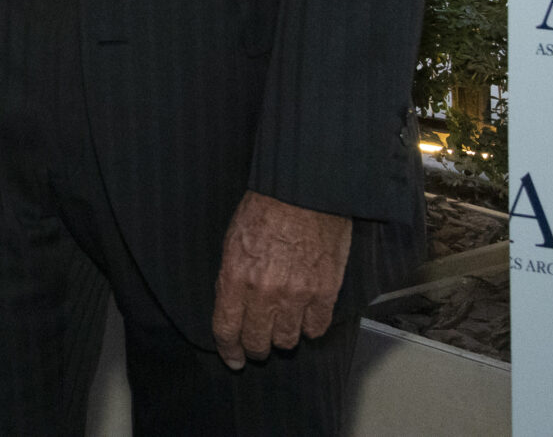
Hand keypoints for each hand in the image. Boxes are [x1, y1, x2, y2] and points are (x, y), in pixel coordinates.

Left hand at [210, 191, 352, 367]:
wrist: (303, 193)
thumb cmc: (264, 209)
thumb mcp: (231, 242)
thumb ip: (230, 278)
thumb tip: (231, 306)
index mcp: (235, 277)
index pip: (227, 328)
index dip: (229, 349)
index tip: (232, 358)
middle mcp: (265, 292)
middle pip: (258, 341)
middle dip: (255, 348)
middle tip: (257, 347)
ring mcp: (297, 295)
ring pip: (288, 340)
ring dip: (283, 338)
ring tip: (281, 330)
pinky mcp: (325, 292)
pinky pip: (317, 328)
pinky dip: (310, 328)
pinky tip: (305, 320)